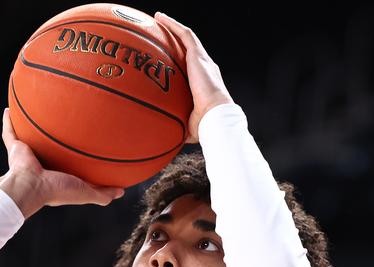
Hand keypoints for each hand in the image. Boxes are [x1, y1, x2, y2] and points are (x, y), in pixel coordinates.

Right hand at [0, 108, 124, 217]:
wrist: (30, 187)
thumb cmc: (56, 190)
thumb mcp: (85, 193)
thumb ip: (102, 193)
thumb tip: (121, 191)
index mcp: (56, 174)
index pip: (67, 163)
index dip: (74, 155)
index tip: (83, 144)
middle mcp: (42, 163)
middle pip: (48, 147)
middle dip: (53, 137)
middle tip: (62, 120)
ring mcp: (28, 155)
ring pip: (28, 137)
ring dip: (30, 126)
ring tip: (36, 110)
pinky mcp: (16, 149)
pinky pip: (10, 132)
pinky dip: (7, 122)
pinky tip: (8, 109)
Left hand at [155, 12, 233, 142]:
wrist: (215, 118)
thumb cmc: (204, 126)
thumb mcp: (187, 126)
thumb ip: (177, 127)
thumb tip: (165, 139)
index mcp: (204, 84)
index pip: (190, 67)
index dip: (180, 59)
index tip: (167, 57)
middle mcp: (205, 68)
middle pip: (189, 49)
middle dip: (175, 39)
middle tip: (160, 35)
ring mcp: (203, 61)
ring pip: (187, 37)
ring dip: (173, 27)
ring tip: (158, 20)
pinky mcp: (199, 56)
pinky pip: (185, 35)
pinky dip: (173, 25)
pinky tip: (160, 18)